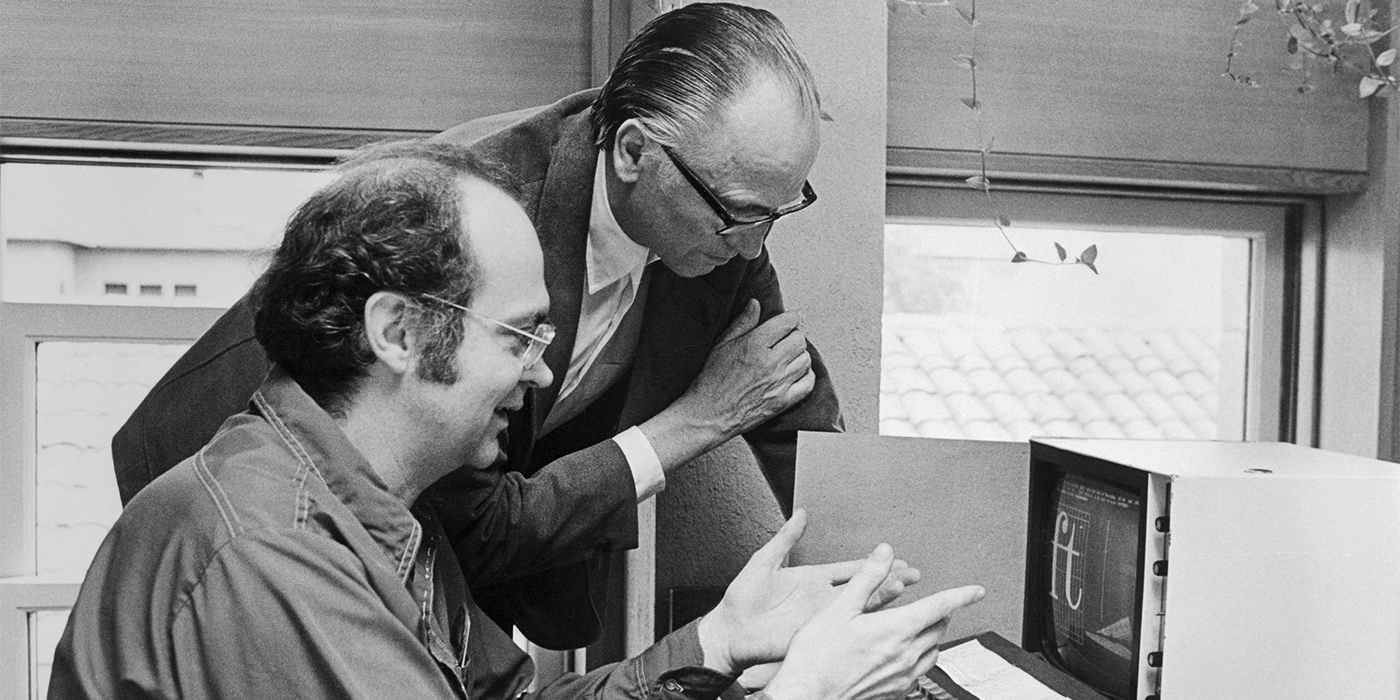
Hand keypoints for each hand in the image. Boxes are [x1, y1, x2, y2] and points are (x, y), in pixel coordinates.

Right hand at [682, 298, 815, 436]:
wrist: (708, 414)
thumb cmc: (710, 379)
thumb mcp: (721, 345)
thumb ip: (742, 323)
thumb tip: (756, 303)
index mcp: (755, 344)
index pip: (787, 323)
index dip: (794, 318)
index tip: (795, 318)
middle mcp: (770, 362)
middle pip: (799, 340)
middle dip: (794, 336)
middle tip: (786, 340)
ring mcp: (778, 383)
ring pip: (806, 360)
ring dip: (799, 356)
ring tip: (789, 357)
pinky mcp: (782, 402)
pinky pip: (808, 384)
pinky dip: (806, 376)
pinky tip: (797, 374)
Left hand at [697, 509, 920, 674]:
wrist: (730, 631)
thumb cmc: (741, 601)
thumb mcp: (764, 560)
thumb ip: (785, 538)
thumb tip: (800, 513)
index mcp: (812, 579)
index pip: (849, 568)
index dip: (871, 562)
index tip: (893, 556)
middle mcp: (822, 598)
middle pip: (862, 586)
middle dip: (888, 578)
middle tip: (913, 572)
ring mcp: (822, 616)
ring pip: (860, 604)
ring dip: (883, 595)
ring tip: (904, 585)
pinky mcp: (817, 631)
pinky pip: (846, 624)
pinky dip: (865, 616)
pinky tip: (882, 609)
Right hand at [763, 545, 984, 699]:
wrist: (806, 695)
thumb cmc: (817, 657)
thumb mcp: (839, 608)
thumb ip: (867, 578)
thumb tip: (884, 554)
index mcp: (896, 630)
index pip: (941, 607)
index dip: (962, 596)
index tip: (976, 591)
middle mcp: (905, 655)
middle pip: (940, 629)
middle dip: (943, 613)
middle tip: (938, 604)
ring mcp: (902, 676)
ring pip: (934, 652)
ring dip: (934, 636)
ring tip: (923, 627)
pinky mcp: (895, 692)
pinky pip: (920, 671)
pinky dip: (921, 657)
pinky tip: (905, 654)